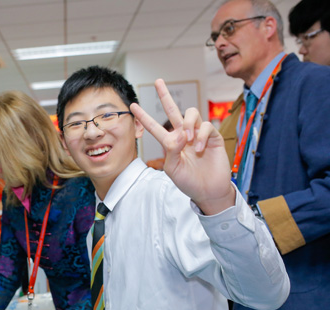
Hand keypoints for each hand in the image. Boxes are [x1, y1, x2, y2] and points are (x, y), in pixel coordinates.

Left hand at [130, 79, 234, 214]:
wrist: (208, 191)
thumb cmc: (188, 182)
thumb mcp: (172, 169)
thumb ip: (171, 151)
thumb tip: (179, 134)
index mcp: (170, 143)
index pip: (154, 127)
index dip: (144, 117)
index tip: (133, 106)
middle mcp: (183, 135)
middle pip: (173, 110)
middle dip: (165, 95)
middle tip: (158, 81)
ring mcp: (198, 134)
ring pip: (191, 113)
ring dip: (188, 123)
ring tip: (188, 138)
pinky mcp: (213, 137)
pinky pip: (206, 126)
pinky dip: (201, 135)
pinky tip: (198, 149)